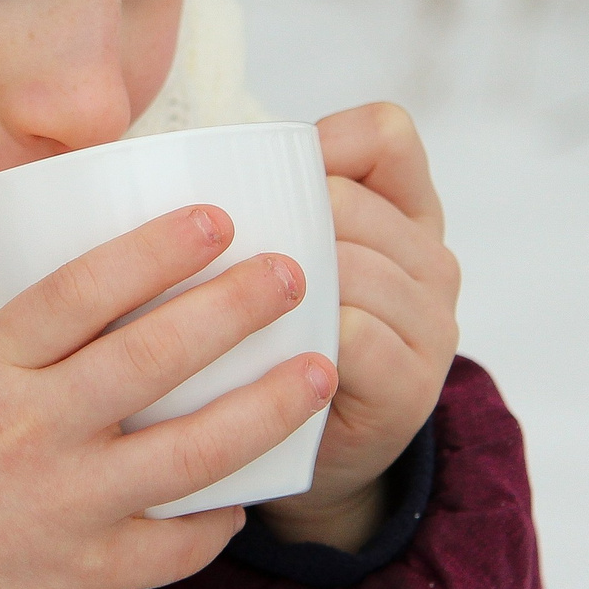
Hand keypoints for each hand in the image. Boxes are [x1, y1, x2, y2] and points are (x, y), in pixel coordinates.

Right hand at [0, 204, 336, 588]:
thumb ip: (10, 340)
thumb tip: (90, 285)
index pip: (80, 290)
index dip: (154, 251)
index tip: (214, 219)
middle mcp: (34, 428)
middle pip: (152, 357)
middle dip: (232, 310)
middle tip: (291, 273)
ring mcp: (67, 503)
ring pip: (190, 451)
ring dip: (263, 409)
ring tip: (317, 371)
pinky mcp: (87, 573)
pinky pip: (176, 545)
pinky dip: (220, 520)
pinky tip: (250, 494)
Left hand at [254, 102, 460, 552]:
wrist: (304, 452)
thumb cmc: (272, 334)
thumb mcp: (281, 254)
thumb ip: (260, 203)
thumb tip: (155, 157)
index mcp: (407, 212)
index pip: (385, 136)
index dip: (325, 143)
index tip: (268, 181)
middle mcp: (433, 262)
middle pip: (352, 204)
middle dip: (282, 224)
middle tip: (219, 259)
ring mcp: (433, 327)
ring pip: (352, 268)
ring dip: (284, 284)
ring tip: (232, 307)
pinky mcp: (413, 389)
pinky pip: (357, 336)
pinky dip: (306, 339)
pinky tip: (268, 357)